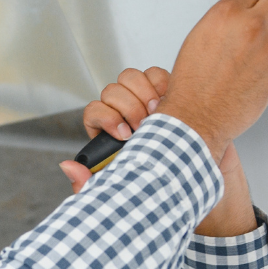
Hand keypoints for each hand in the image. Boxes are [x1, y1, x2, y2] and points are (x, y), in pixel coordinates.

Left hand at [59, 66, 259, 236]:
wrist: (199, 188)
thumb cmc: (159, 191)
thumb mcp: (122, 193)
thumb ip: (90, 184)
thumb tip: (68, 166)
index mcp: (109, 137)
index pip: (95, 112)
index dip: (105, 117)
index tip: (124, 134)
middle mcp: (126, 115)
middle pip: (112, 91)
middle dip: (126, 106)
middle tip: (144, 126)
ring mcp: (148, 103)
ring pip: (131, 78)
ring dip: (142, 93)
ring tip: (158, 114)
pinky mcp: (169, 95)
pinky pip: (157, 75)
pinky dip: (161, 83)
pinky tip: (170, 103)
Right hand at [156, 0, 267, 156]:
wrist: (198, 117)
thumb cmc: (192, 86)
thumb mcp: (198, 39)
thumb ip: (224, 21)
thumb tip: (240, 15)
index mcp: (226, 14)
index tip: (254, 5)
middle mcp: (250, 25)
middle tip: (265, 19)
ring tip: (266, 42)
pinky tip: (259, 65)